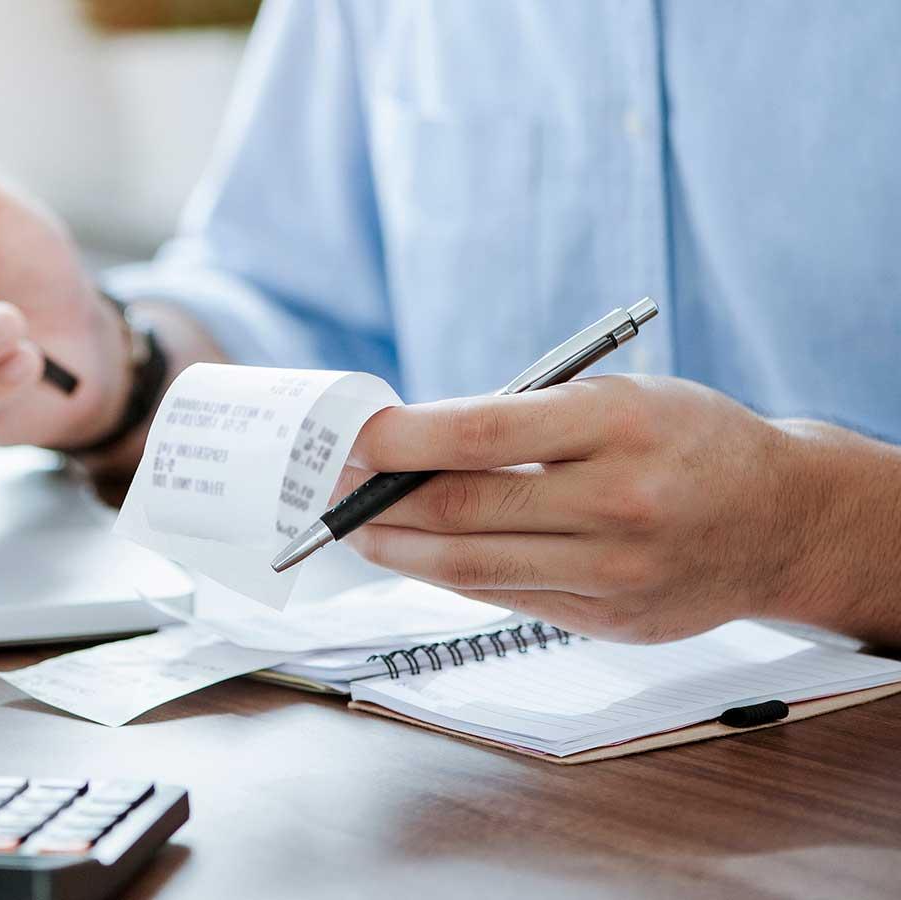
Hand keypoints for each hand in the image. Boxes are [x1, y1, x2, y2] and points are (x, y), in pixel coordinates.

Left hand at [337, 375, 828, 642]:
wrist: (783, 520)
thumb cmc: (686, 441)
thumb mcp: (618, 399)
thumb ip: (523, 420)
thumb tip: (410, 446)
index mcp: (620, 424)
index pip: (480, 431)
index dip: (399, 439)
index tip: (349, 437)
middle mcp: (620, 502)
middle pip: (464, 507)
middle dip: (380, 497)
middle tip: (329, 486)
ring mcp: (617, 572)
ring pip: (472, 567)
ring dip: (397, 549)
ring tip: (354, 530)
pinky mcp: (612, 622)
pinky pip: (505, 597)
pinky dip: (451, 576)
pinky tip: (417, 556)